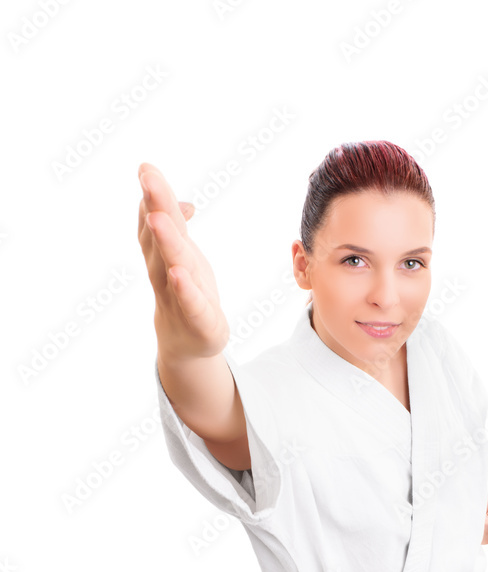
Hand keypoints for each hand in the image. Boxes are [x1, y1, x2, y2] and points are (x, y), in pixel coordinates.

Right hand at [137, 162, 229, 357]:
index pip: (156, 221)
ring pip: (170, 265)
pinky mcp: (198, 320)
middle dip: (155, 206)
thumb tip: (185, 203)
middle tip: (148, 178)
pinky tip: (179, 274)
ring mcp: (179, 296)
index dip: (152, 195)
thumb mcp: (187, 258)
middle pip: (159, 236)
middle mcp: (166, 272)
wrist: (189, 344)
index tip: (146, 167)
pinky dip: (184, 289)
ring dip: (165, 242)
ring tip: (159, 218)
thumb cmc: (187, 295)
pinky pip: (190, 302)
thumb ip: (181, 229)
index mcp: (164, 254)